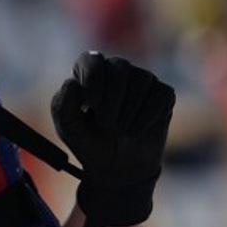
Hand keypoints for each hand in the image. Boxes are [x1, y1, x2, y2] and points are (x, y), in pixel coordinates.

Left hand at [51, 52, 175, 226]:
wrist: (116, 167)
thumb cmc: (89, 142)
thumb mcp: (68, 128)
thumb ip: (63, 105)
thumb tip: (72, 83)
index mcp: (89, 74)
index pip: (91, 59)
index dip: (92, 78)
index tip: (90, 104)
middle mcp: (116, 71)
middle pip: (120, 66)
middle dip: (112, 100)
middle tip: (106, 124)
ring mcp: (142, 80)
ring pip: (142, 79)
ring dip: (128, 112)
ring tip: (120, 130)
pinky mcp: (163, 94)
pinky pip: (161, 94)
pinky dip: (147, 117)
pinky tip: (136, 130)